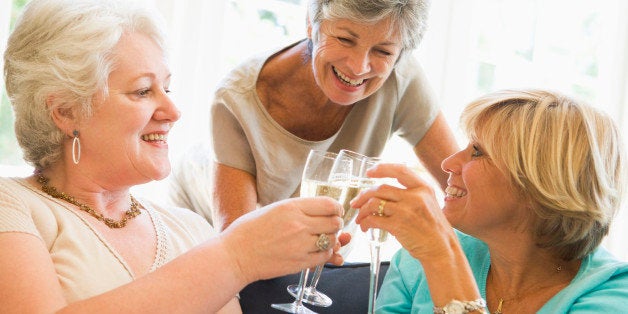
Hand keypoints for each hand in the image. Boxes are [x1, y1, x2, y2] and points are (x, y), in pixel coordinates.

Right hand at [220, 196, 343, 282]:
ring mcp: (300, 245)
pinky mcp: (299, 262)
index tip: (335, 211)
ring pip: (331, 240)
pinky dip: (324, 253)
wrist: (235, 255)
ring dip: (330, 239)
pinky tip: (315, 250)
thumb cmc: (249, 231)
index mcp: (291, 207)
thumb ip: (297, 208)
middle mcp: (299, 224)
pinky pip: (324, 256)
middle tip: (329, 226)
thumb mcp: (273, 209)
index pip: (329, 205)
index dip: (336, 208)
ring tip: (321, 239)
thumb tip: (319, 209)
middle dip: (335, 224)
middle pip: (334, 222)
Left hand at [350, 163, 454, 260]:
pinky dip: (365, 222)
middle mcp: (415, 196)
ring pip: (374, 203)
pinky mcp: (398, 225)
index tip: (369, 173)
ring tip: (359, 218)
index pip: (400, 171)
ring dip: (362, 211)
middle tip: (356, 203)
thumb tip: (383, 194)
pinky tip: (365, 227)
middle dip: (364, 195)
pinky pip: (374, 219)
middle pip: (381, 188)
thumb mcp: (428, 204)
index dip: (382, 169)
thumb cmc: (434, 230)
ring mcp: (406, 210)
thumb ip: (411, 195)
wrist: (442, 250)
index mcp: (423, 188)